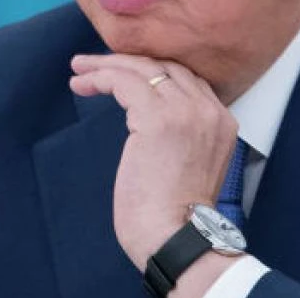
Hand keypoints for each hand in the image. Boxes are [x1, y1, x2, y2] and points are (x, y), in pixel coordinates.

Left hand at [69, 53, 238, 270]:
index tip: (121, 74)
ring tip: (79, 68)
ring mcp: (185, 111)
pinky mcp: (157, 118)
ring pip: (141, 68)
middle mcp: (208, 109)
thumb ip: (180, 134)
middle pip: (165, 65)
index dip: (150, 70)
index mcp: (221, 120)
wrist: (176, 238)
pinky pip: (123, 82)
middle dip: (126, 60)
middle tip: (92, 63)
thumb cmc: (174, 215)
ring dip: (106, 65)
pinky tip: (82, 85)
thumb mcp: (190, 163)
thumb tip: (144, 116)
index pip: (184, 78)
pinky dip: (101, 78)